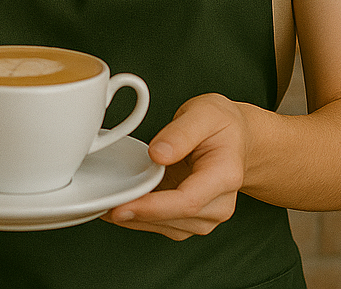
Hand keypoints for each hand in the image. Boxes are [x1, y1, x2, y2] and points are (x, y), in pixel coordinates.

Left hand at [105, 93, 248, 240]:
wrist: (236, 137)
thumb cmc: (221, 124)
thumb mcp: (203, 113)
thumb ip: (181, 132)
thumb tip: (157, 154)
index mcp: (226, 175)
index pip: (189, 200)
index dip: (154, 207)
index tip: (124, 205)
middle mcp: (221, 203)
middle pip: (177, 219)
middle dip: (139, 215)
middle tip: (103, 204)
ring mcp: (209, 214)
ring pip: (170, 228)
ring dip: (138, 220)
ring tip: (107, 205)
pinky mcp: (195, 218)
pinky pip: (167, 225)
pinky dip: (143, 219)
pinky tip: (123, 206)